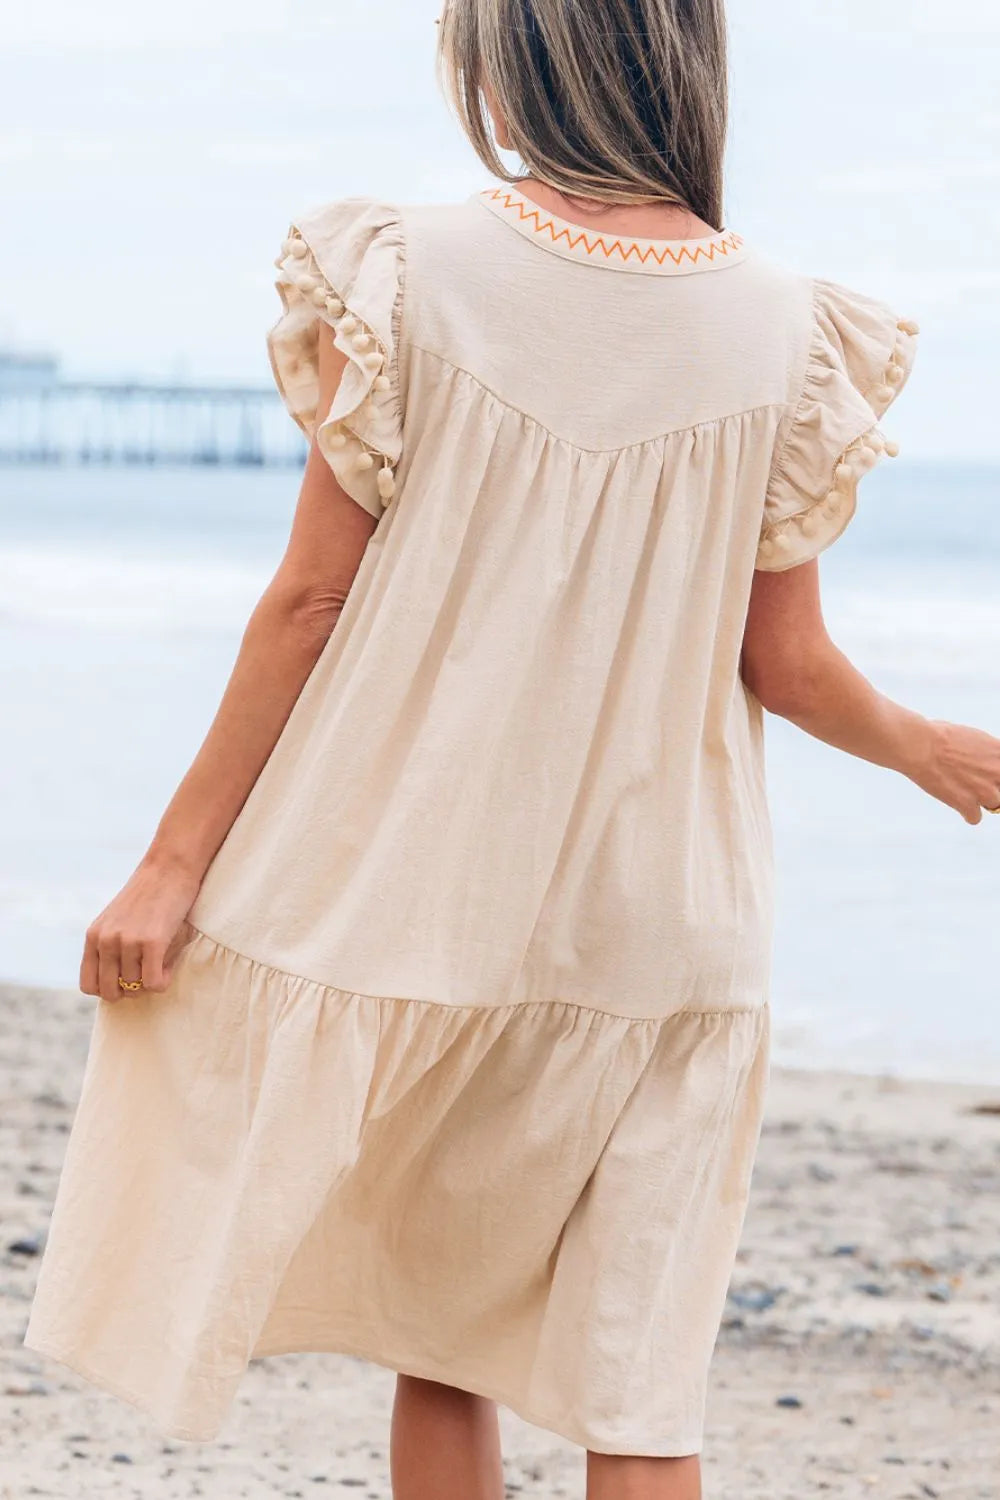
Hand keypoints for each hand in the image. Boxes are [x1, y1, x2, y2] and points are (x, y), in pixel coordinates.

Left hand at [80, 855, 202, 1003]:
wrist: (170, 867)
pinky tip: (168, 967)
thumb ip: (112, 950)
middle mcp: (106, 940)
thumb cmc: (150, 896)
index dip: (109, 989)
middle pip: (111, 992)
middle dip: (130, 991)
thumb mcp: (119, 922)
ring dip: (150, 982)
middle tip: (146, 973)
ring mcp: (127, 941)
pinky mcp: (151, 942)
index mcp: (93, 936)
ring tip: (161, 962)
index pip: (89, 985)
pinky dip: (162, 982)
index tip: (127, 979)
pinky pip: (153, 983)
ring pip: (135, 987)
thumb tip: (125, 985)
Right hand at [907, 720, 999, 824]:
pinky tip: (954, 799)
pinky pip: (975, 818)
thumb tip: (985, 760)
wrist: (920, 746)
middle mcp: (997, 772)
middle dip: (990, 786)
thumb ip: (987, 753)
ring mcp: (985, 790)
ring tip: (961, 788)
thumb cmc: (939, 736)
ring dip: (979, 799)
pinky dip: (964, 812)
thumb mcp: (974, 737)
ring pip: (994, 805)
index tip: (989, 776)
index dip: (996, 776)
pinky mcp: (968, 805)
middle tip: (974, 781)